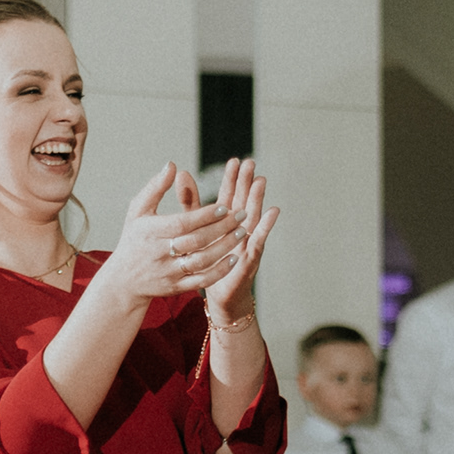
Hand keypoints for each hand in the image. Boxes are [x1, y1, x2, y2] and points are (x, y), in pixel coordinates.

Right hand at [100, 161, 236, 301]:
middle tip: (241, 215)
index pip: (182, 223)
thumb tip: (172, 165)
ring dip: (224, 247)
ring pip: (201, 261)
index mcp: (151, 232)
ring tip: (242, 233)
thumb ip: (155, 188)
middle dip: (221, 228)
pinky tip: (233, 258)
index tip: (224, 206)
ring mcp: (169, 272)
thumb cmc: (134, 238)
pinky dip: (219, 271)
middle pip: (196, 241)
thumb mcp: (138, 211)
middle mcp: (160, 253)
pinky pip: (201, 281)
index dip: (204, 215)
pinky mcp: (177, 287)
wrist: (124, 280)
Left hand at [199, 155, 275, 328]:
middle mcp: (238, 229)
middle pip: (243, 202)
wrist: (217, 292)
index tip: (234, 161)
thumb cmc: (208, 259)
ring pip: (252, 217)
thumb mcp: (196, 228)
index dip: (232, 179)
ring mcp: (246, 243)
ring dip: (257, 199)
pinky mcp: (249, 259)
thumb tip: (180, 173)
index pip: (229, 196)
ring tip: (260, 181)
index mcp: (224, 222)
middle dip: (246, 183)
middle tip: (250, 163)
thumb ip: (191, 203)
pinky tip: (273, 212)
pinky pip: (258, 240)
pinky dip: (266, 226)